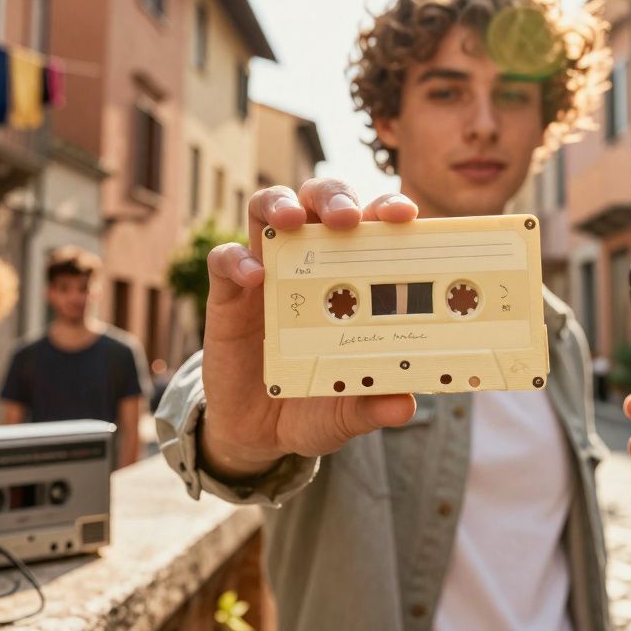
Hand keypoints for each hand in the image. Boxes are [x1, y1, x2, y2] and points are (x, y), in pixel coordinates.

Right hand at [199, 179, 419, 479]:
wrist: (258, 433)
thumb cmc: (313, 405)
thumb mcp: (347, 411)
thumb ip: (372, 405)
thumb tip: (403, 406)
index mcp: (351, 277)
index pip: (371, 226)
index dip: (387, 209)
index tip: (405, 216)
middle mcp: (309, 263)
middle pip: (320, 202)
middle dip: (335, 197)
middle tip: (347, 217)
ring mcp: (267, 273)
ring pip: (267, 209)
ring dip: (281, 205)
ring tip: (293, 221)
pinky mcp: (228, 294)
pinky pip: (224, 259)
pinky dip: (238, 260)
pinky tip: (255, 277)